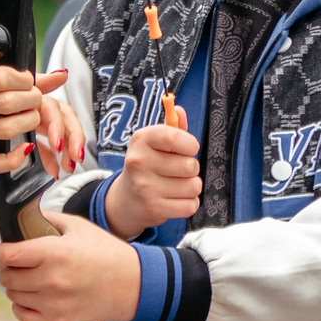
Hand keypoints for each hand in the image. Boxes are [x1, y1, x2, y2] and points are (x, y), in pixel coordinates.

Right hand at [0, 65, 76, 175]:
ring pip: (4, 129)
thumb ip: (10, 74)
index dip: (24, 79)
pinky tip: (25, 147)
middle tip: (35, 97)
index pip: (1, 78)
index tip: (29, 81)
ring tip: (30, 115)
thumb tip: (57, 76)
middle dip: (31, 99)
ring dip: (28, 121)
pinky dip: (14, 158)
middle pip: (7, 103)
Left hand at [0, 211, 141, 320]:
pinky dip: (20, 306)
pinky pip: (23, 316)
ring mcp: (53, 304)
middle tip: (13, 263)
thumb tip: (26, 217)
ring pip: (13, 296)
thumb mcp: (79, 227)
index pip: (9, 255)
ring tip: (24, 278)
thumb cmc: (107, 254)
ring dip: (14, 286)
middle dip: (5, 268)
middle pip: (8, 276)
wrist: (132, 285)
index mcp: (54, 253)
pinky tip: (29, 297)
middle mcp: (51, 280)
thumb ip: (49, 219)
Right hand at [101, 106, 199, 239]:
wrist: (126, 199)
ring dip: (191, 186)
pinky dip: (188, 203)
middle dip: (191, 168)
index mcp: (141, 140)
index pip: (173, 137)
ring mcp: (145, 188)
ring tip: (176, 185)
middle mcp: (139, 162)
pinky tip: (175, 199)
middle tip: (178, 170)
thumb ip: (172, 127)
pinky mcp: (154, 209)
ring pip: (194, 186)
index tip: (189, 148)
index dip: (190, 144)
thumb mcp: (155, 143)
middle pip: (190, 165)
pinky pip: (191, 205)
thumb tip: (180, 111)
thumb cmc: (148, 165)